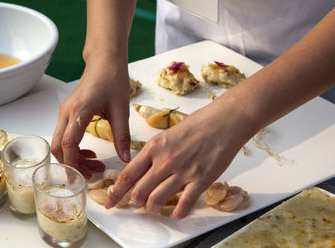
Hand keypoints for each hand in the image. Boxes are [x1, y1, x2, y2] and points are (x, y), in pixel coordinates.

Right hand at [51, 58, 131, 175]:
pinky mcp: (68, 111)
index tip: (83, 178)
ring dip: (73, 157)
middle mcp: (66, 112)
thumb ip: (122, 136)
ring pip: (59, 142)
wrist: (105, 60)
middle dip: (71, 164)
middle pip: (58, 146)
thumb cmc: (113, 80)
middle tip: (91, 174)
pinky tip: (89, 151)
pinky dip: (73, 147)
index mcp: (79, 111)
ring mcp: (64, 111)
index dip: (73, 164)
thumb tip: (126, 159)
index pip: (68, 144)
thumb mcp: (121, 110)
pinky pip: (64, 135)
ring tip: (94, 164)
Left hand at [105, 100, 252, 217]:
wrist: (225, 121)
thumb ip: (155, 152)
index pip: (128, 175)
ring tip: (154, 208)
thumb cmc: (198, 123)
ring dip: (152, 209)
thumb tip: (144, 169)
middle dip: (135, 202)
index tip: (110, 202)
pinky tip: (176, 213)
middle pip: (139, 192)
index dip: (116, 192)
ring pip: (156, 201)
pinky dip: (177, 213)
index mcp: (154, 147)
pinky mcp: (200, 180)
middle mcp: (165, 160)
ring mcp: (183, 172)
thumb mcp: (167, 134)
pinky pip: (183, 205)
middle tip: (137, 204)